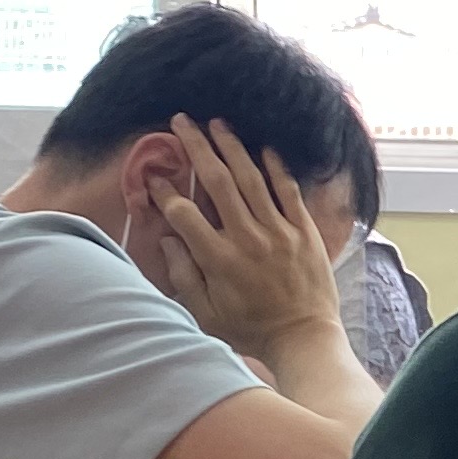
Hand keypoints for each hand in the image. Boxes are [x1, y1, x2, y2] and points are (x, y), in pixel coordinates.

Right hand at [145, 115, 345, 357]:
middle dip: (197, 147)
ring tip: (217, 123)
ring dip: (232, 147)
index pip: (183, 212)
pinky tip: (264, 147)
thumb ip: (182, 274)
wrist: (304, 337)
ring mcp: (279, 232)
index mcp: (218, 258)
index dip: (165, 191)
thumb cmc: (250, 329)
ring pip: (251, 179)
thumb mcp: (205, 311)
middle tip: (182, 121)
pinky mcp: (304, 231)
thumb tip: (167, 239)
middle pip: (217, 181)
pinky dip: (277, 168)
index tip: (153, 176)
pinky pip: (289, 191)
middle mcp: (248, 238)